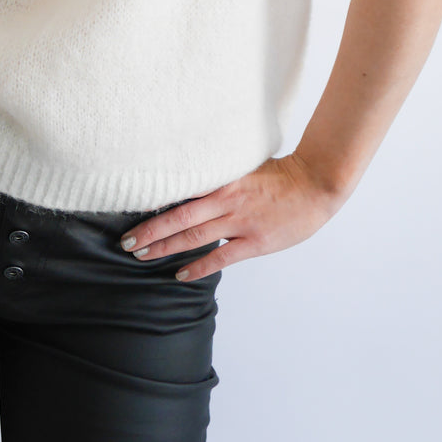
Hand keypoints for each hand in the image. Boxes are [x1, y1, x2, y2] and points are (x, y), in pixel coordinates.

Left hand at [119, 154, 350, 281]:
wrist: (315, 184)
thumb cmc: (279, 174)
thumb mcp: (244, 166)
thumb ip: (218, 175)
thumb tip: (189, 180)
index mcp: (222, 180)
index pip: (181, 191)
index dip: (154, 202)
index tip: (130, 208)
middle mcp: (226, 201)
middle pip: (179, 217)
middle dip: (150, 231)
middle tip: (126, 242)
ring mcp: (240, 222)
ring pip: (194, 237)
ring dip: (165, 248)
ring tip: (141, 256)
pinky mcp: (255, 242)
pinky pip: (221, 258)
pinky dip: (198, 267)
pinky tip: (180, 274)